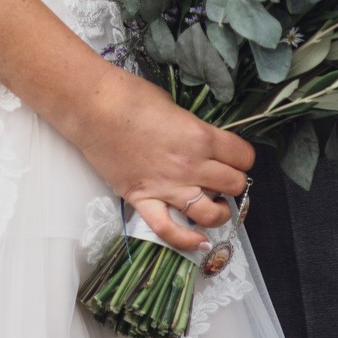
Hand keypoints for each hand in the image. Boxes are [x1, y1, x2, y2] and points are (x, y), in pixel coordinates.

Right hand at [68, 63, 253, 254]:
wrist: (93, 107)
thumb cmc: (131, 95)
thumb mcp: (173, 105)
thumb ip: (191, 128)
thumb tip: (199, 141)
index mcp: (200, 136)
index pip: (242, 156)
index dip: (244, 157)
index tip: (238, 156)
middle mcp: (189, 166)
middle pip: (232, 185)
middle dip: (234, 182)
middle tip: (226, 178)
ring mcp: (166, 187)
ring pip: (209, 214)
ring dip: (219, 212)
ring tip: (217, 207)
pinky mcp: (142, 200)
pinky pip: (169, 230)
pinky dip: (187, 241)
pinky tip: (199, 242)